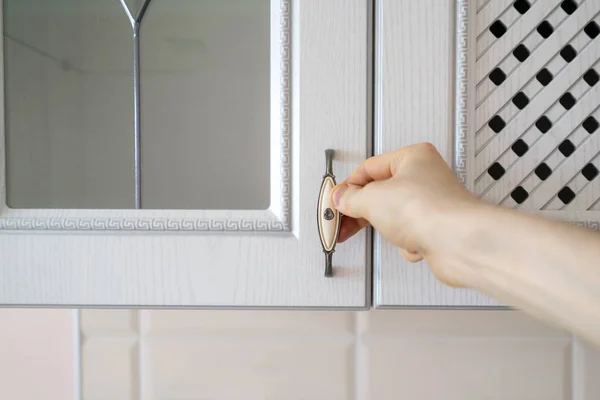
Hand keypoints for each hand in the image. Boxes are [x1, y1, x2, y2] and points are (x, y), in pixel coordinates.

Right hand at [330, 142, 480, 285]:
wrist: (458, 242)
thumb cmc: (429, 210)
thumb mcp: (372, 198)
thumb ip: (351, 198)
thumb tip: (341, 197)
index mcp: (412, 157)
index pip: (369, 169)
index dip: (348, 186)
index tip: (335, 201)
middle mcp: (425, 177)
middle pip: (380, 193)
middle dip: (363, 211)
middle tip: (343, 222)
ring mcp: (431, 204)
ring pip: (394, 217)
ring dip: (391, 228)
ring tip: (394, 230)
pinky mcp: (436, 229)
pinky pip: (409, 235)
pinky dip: (407, 243)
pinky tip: (413, 241)